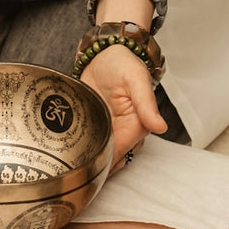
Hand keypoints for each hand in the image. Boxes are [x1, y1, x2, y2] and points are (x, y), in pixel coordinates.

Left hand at [78, 44, 166, 168]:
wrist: (103, 54)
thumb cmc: (123, 63)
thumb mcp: (136, 79)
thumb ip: (147, 104)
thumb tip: (161, 126)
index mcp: (137, 124)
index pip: (121, 152)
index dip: (106, 164)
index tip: (89, 172)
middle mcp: (124, 131)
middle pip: (111, 160)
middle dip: (95, 169)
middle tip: (74, 174)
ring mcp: (108, 130)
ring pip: (99, 156)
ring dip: (87, 163)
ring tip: (68, 169)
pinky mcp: (94, 127)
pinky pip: (88, 144)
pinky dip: (80, 152)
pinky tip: (67, 157)